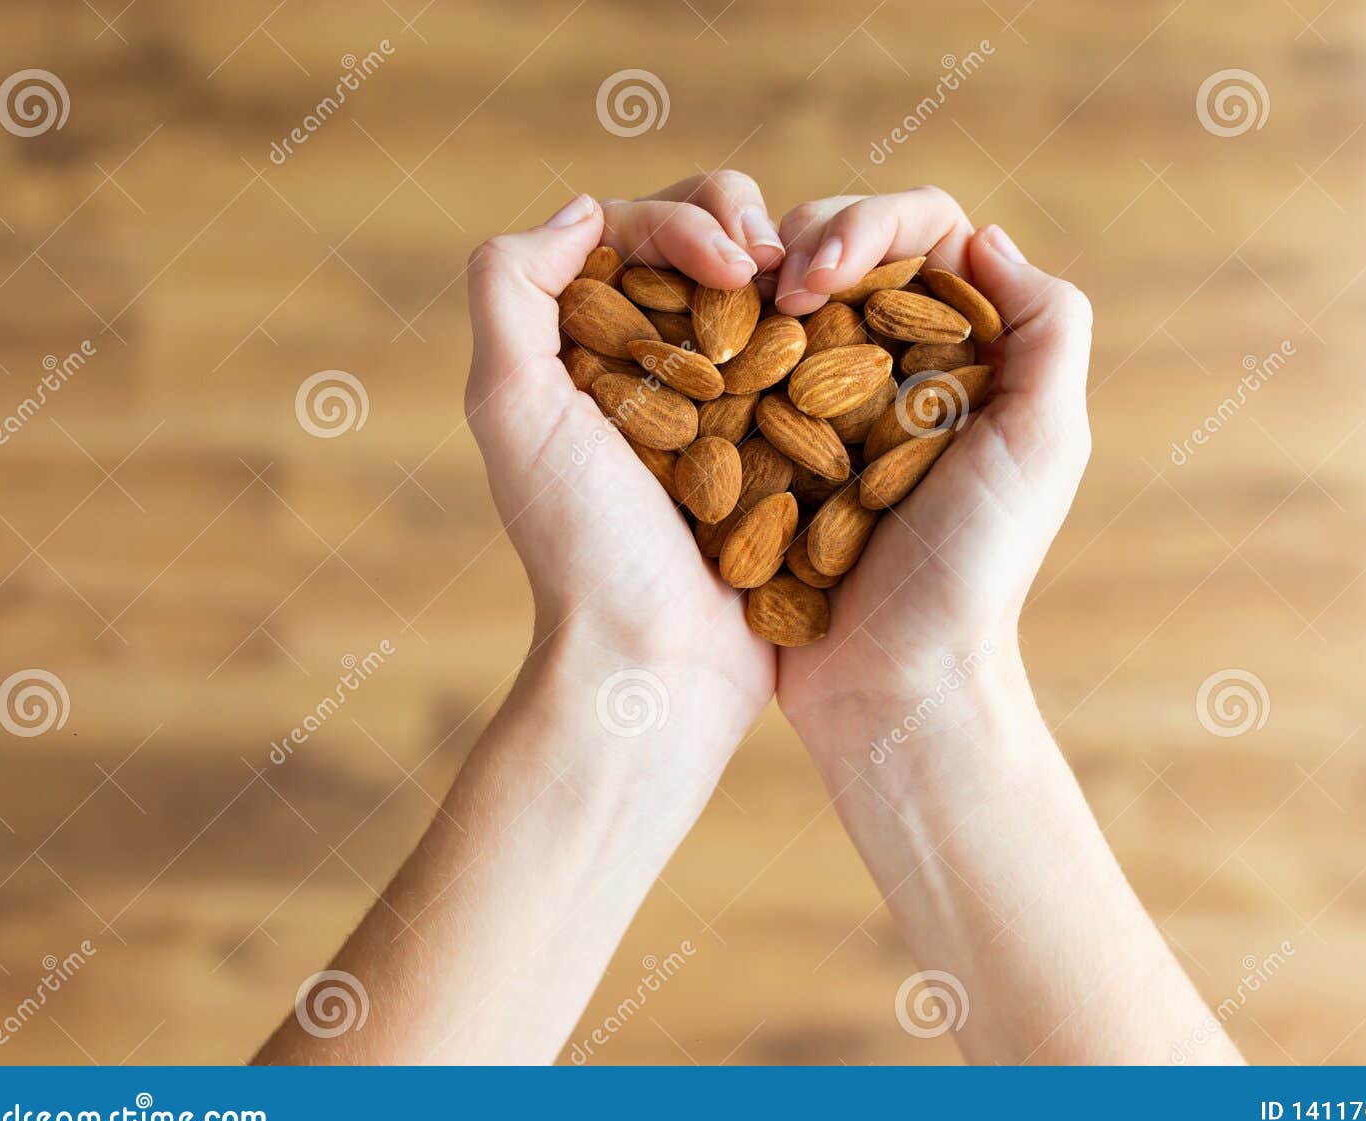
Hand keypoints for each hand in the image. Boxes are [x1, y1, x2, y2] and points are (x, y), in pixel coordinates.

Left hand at [463, 173, 786, 786]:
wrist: (660, 664)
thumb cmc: (584, 546)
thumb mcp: (514, 409)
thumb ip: (511, 289)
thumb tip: (585, 210)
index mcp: (585, 347)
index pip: (634, 231)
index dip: (685, 221)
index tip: (733, 265)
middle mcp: (653, 365)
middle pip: (705, 245)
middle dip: (744, 229)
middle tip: (782, 270)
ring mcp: (724, 402)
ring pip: (767, 293)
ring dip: (798, 277)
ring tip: (822, 297)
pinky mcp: (782, 445)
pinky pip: (814, 360)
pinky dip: (834, 335)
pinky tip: (853, 340)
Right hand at [769, 188, 1093, 758]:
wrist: (890, 683)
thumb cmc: (970, 570)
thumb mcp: (1042, 444)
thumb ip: (1047, 328)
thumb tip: (985, 238)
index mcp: (968, 354)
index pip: (925, 233)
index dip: (872, 224)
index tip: (822, 273)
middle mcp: (897, 367)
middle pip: (848, 249)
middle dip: (807, 243)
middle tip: (778, 289)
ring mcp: (827, 405)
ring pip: (784, 298)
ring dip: (755, 288)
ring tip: (730, 313)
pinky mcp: (767, 449)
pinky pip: (737, 367)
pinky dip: (716, 345)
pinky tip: (697, 351)